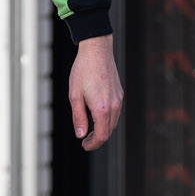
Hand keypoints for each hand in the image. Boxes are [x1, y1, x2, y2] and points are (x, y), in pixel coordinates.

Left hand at [68, 35, 122, 151]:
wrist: (97, 50)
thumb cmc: (83, 70)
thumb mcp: (75, 95)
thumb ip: (78, 117)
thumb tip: (80, 134)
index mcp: (102, 109)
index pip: (101, 136)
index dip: (93, 144)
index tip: (84, 145)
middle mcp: (114, 105)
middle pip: (108, 131)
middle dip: (97, 138)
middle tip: (85, 139)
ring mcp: (119, 99)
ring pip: (113, 122)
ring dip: (103, 129)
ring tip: (90, 128)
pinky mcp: (119, 92)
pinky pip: (115, 111)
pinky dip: (107, 118)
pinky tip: (97, 114)